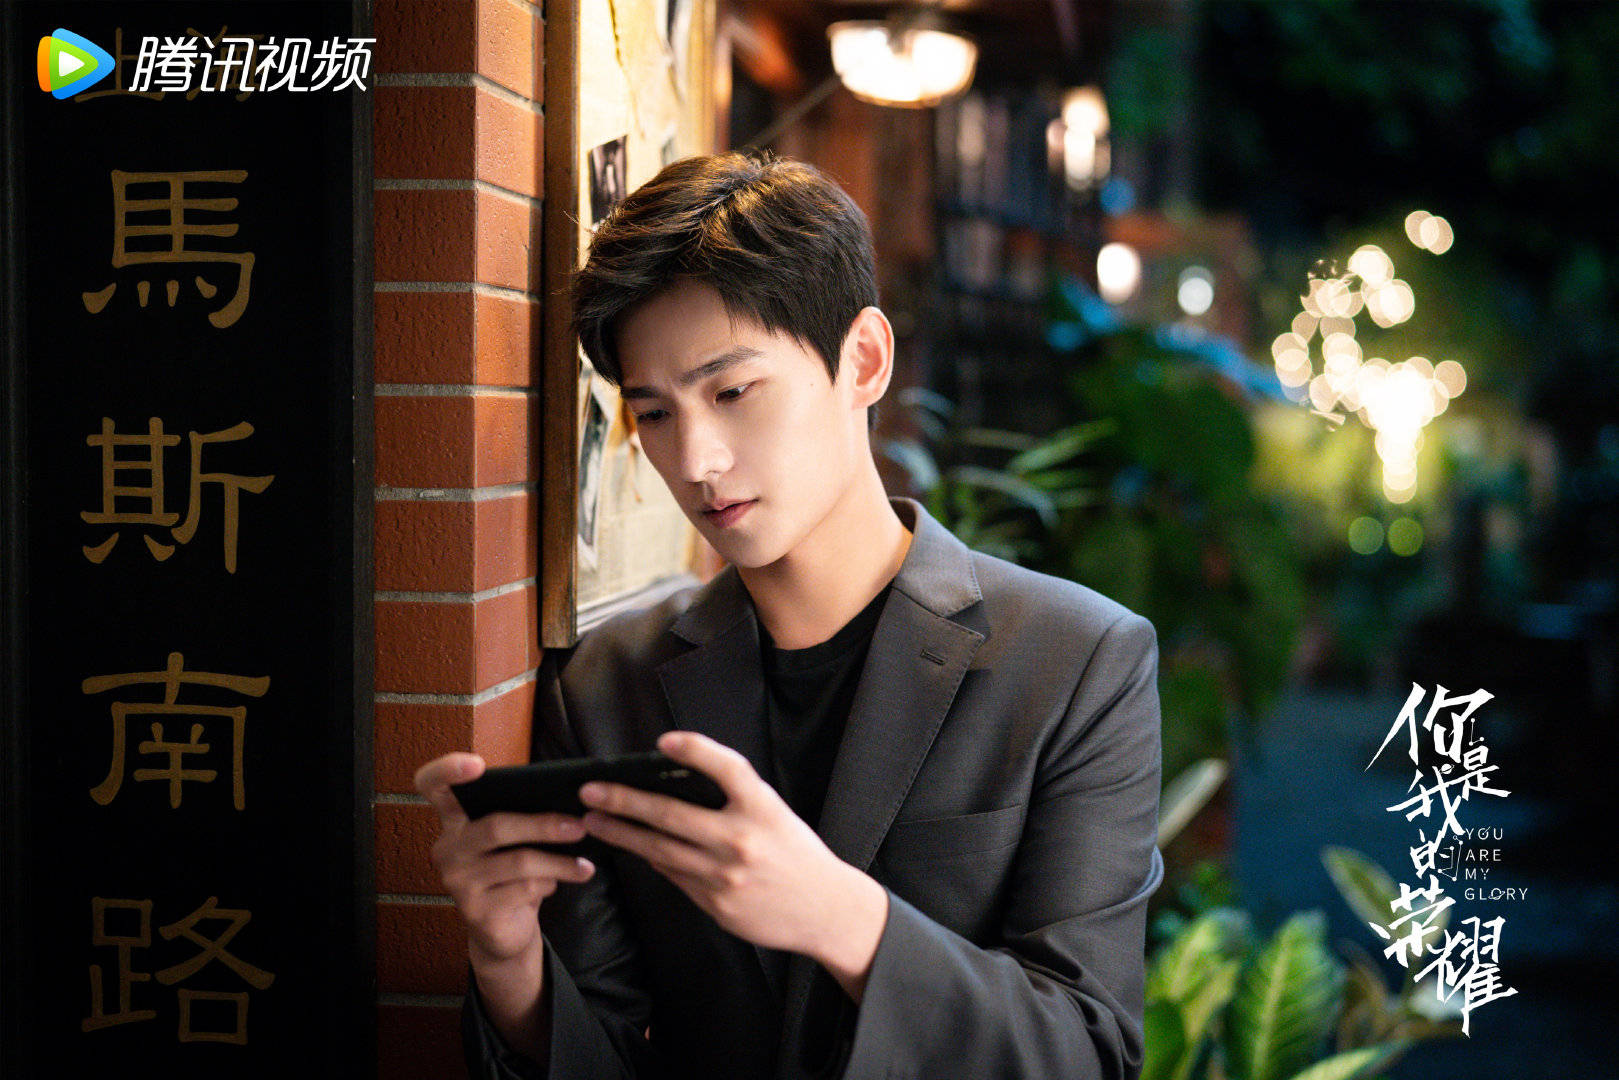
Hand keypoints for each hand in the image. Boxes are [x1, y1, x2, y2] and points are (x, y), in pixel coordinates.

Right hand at [414, 752, 596, 964]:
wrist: (503, 931)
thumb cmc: (511, 872)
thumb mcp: (512, 841)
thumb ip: (521, 815)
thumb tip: (568, 800)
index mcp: (453, 821)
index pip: (432, 786)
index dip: (447, 770)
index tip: (477, 763)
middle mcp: (447, 849)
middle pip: (496, 827)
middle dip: (544, 825)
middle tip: (580, 827)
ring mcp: (458, 882)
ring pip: (518, 862)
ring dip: (559, 862)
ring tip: (585, 864)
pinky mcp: (476, 912)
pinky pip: (524, 889)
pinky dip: (549, 884)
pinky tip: (557, 884)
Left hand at [577, 731, 887, 991]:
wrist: (825, 910)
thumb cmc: (796, 854)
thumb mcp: (775, 814)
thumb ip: (734, 800)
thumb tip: (675, 787)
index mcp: (763, 808)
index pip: (727, 768)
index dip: (695, 749)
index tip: (664, 740)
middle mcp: (742, 839)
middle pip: (671, 814)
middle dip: (624, 800)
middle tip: (591, 790)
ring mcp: (725, 875)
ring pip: (660, 849)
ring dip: (621, 833)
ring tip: (593, 820)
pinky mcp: (716, 903)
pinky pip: (673, 875)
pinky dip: (651, 858)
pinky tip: (631, 846)